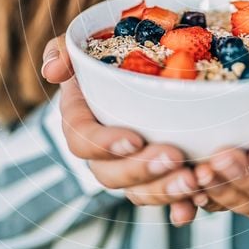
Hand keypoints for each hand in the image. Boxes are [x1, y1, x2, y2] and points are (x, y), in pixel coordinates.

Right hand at [41, 36, 200, 225]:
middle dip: (142, 171)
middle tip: (175, 157)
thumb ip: (65, 49)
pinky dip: (179, 206)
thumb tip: (52, 71)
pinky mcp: (158, 176)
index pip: (83, 139)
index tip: (134, 139)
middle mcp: (103, 150)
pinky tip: (196, 205)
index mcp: (82, 119)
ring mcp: (130, 167)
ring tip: (193, 180)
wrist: (158, 59)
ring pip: (138, 191)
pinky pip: (165, 201)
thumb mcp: (89, 42)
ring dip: (164, 191)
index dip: (105, 143)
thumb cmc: (116, 51)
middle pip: (111, 174)